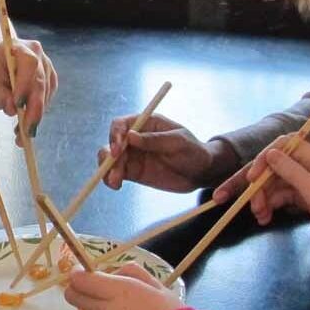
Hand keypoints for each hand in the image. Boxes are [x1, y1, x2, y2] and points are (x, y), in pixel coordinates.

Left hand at [0, 39, 57, 143]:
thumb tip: (12, 109)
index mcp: (19, 47)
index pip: (29, 64)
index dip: (25, 85)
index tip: (16, 105)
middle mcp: (38, 55)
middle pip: (41, 83)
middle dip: (33, 110)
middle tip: (26, 132)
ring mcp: (47, 67)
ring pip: (45, 95)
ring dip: (35, 117)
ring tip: (20, 135)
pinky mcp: (50, 81)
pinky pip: (47, 100)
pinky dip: (37, 114)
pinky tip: (26, 125)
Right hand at [99, 114, 239, 191]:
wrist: (201, 173)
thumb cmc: (194, 152)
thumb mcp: (178, 143)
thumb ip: (155, 140)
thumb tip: (130, 136)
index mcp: (146, 123)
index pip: (121, 124)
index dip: (115, 135)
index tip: (117, 149)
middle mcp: (136, 138)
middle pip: (112, 143)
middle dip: (109, 156)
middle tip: (115, 171)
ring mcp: (133, 155)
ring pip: (110, 160)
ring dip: (108, 170)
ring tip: (115, 182)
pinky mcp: (133, 172)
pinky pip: (116, 173)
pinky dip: (111, 179)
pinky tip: (116, 185)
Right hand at [235, 137, 309, 254]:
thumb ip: (293, 172)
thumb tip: (270, 154)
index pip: (285, 146)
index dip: (265, 158)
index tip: (252, 178)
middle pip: (276, 166)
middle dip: (260, 184)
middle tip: (252, 205)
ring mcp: (306, 181)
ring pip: (275, 182)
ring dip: (263, 198)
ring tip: (259, 217)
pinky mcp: (303, 195)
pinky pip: (280, 195)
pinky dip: (270, 205)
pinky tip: (265, 218)